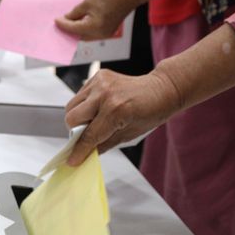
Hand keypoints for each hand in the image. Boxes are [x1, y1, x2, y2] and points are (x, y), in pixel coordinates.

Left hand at [55, 0, 139, 39]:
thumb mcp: (88, 2)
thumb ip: (75, 13)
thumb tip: (66, 19)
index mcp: (94, 27)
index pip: (72, 29)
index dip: (62, 24)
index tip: (55, 20)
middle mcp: (100, 34)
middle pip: (78, 36)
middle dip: (68, 30)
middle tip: (59, 23)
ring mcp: (105, 34)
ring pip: (85, 35)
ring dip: (76, 30)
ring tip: (67, 22)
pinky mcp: (108, 30)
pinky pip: (92, 32)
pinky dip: (84, 28)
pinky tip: (78, 21)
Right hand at [64, 69, 181, 165]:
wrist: (162, 89)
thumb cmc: (151, 112)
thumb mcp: (129, 135)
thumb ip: (103, 144)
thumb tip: (85, 154)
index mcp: (116, 110)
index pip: (89, 135)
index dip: (79, 150)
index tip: (72, 159)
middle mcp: (104, 94)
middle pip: (72, 118)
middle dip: (76, 131)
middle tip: (86, 135)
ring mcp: (99, 82)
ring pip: (72, 105)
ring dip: (78, 117)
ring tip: (94, 120)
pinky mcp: (97, 75)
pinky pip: (80, 95)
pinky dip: (84, 104)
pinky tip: (98, 107)